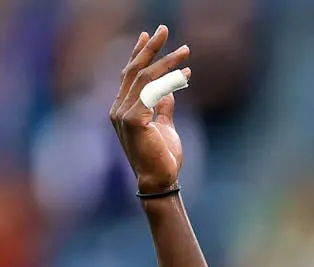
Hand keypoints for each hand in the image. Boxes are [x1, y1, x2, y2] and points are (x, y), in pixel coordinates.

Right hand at [109, 26, 190, 194]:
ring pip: (145, 78)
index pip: (129, 75)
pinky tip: (186, 74)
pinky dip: (169, 81)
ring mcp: (123, 113)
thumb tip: (169, 90)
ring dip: (167, 61)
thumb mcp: (165, 127)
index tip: (148, 36)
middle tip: (164, 28)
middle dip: (150, 48)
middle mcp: (118, 108)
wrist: (160, 181)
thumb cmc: (163, 158)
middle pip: (134, 70)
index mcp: (123, 109)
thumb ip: (163, 108)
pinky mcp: (133, 119)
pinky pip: (152, 92)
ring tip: (186, 50)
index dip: (138, 53)